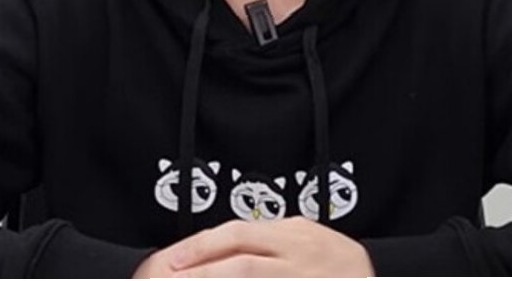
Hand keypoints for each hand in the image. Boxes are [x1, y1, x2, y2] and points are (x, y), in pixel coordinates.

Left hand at [133, 217, 373, 277]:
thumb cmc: (341, 269)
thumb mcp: (309, 240)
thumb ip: (273, 240)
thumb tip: (225, 245)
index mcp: (296, 234)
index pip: (239, 234)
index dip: (201, 247)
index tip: (172, 261)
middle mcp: (302, 255)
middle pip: (240, 259)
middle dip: (200, 270)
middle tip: (170, 279)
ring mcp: (306, 278)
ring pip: (250, 278)